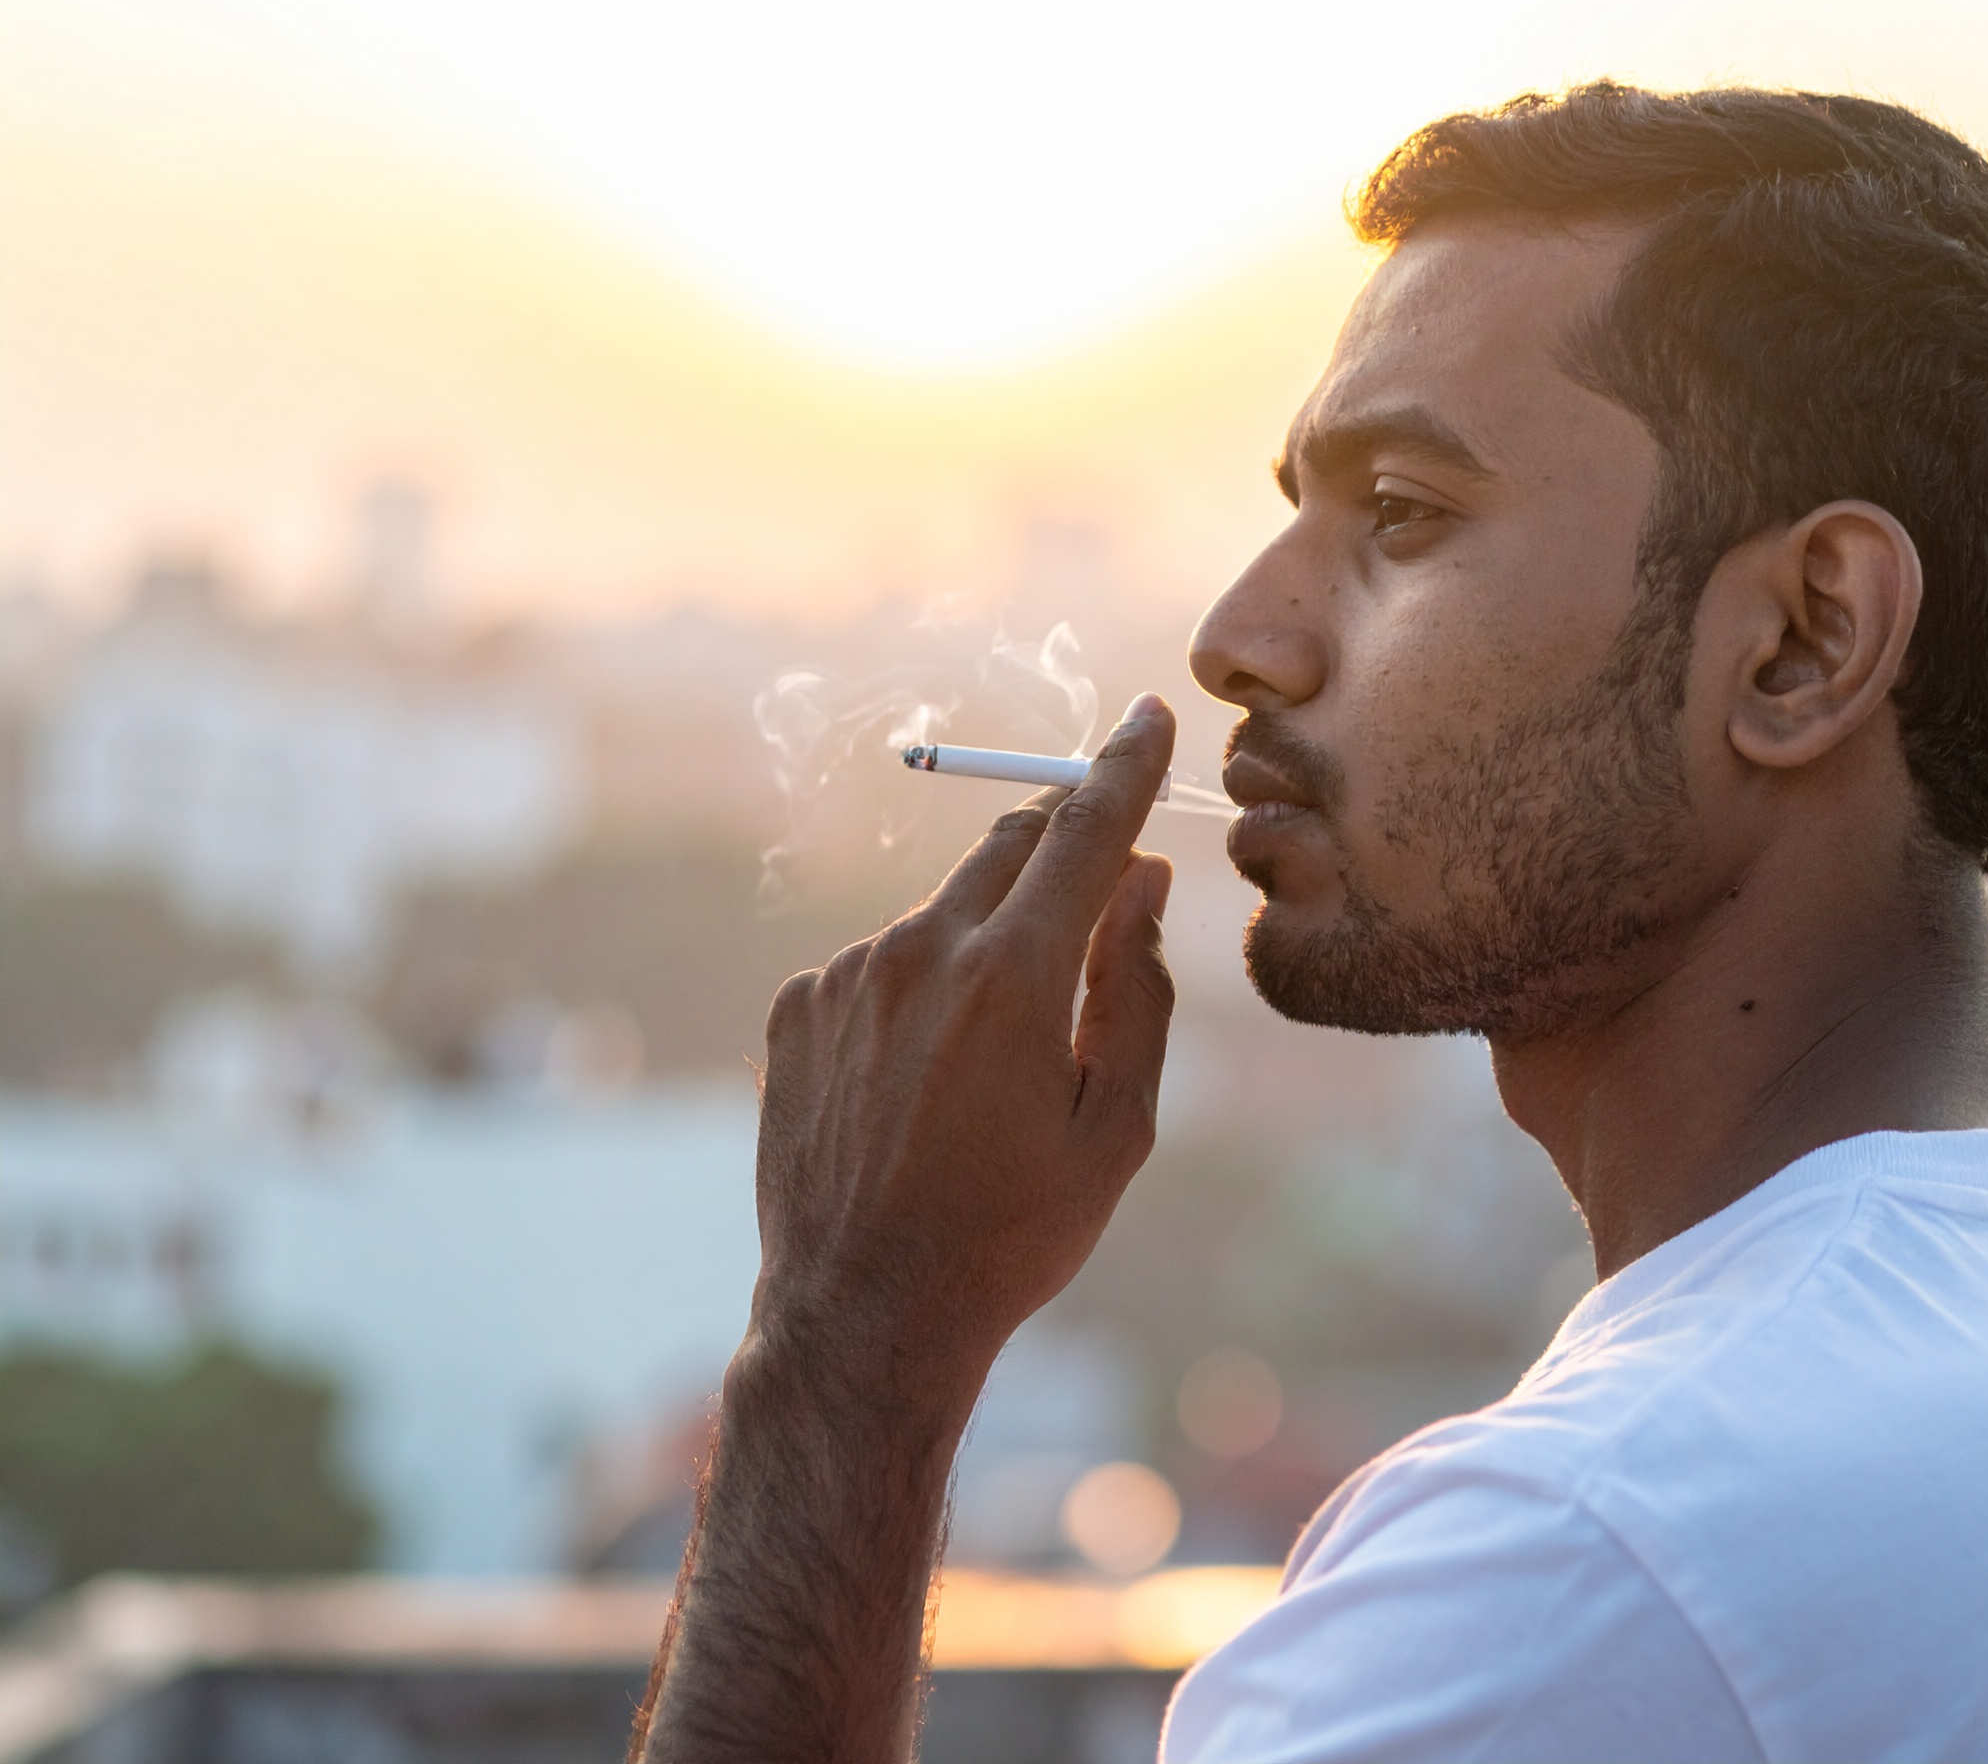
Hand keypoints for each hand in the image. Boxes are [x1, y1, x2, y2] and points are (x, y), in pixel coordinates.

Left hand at [749, 692, 1178, 1395]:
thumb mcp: (1117, 1127)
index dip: (1123, 768)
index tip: (1146, 718)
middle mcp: (921, 952)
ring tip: (990, 1068)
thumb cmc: (1012, 1232)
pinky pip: (881, 963)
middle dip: (1064, 849)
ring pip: (944, 912)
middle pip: (1010, 846)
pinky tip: (922, 1086)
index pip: (1085, 831)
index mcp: (1015, 977)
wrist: (865, 1313)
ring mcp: (848, 976)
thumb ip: (1138, 987)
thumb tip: (1141, 882)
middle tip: (1100, 894)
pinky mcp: (797, 1007)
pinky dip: (920, 990)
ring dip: (987, 944)